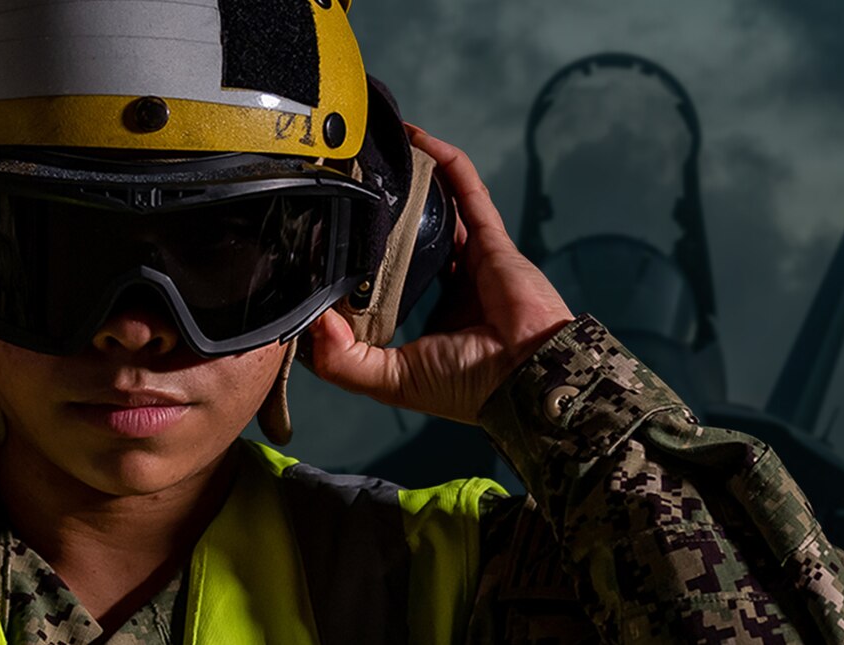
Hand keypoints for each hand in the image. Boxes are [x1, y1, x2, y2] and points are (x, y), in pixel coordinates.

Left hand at [305, 126, 573, 424]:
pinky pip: (468, 191)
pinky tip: (419, 141)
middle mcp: (450, 284)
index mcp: (427, 318)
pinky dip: (448, 164)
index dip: (361, 262)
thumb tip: (313, 323)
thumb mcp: (391, 381)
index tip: (328, 241)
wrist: (530, 375)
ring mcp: (475, 259)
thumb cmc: (467, 385)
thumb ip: (343, 361)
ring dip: (414, 178)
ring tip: (378, 153)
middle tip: (350, 185)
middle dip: (385, 211)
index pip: (388, 281)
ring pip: (439, 208)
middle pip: (412, 236)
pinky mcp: (494, 240)